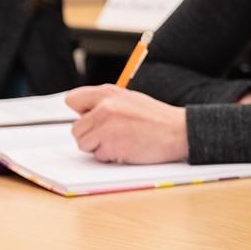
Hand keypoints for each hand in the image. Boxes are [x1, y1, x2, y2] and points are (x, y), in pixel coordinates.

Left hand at [67, 85, 188, 164]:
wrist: (178, 131)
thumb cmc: (156, 118)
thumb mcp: (129, 99)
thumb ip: (105, 103)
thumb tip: (85, 114)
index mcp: (107, 93)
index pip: (73, 100)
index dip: (81, 112)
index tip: (90, 118)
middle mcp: (104, 108)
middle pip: (76, 128)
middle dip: (90, 134)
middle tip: (111, 134)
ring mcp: (106, 127)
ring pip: (84, 144)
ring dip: (98, 147)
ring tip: (120, 140)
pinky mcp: (110, 146)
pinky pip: (98, 156)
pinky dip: (110, 156)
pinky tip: (126, 147)